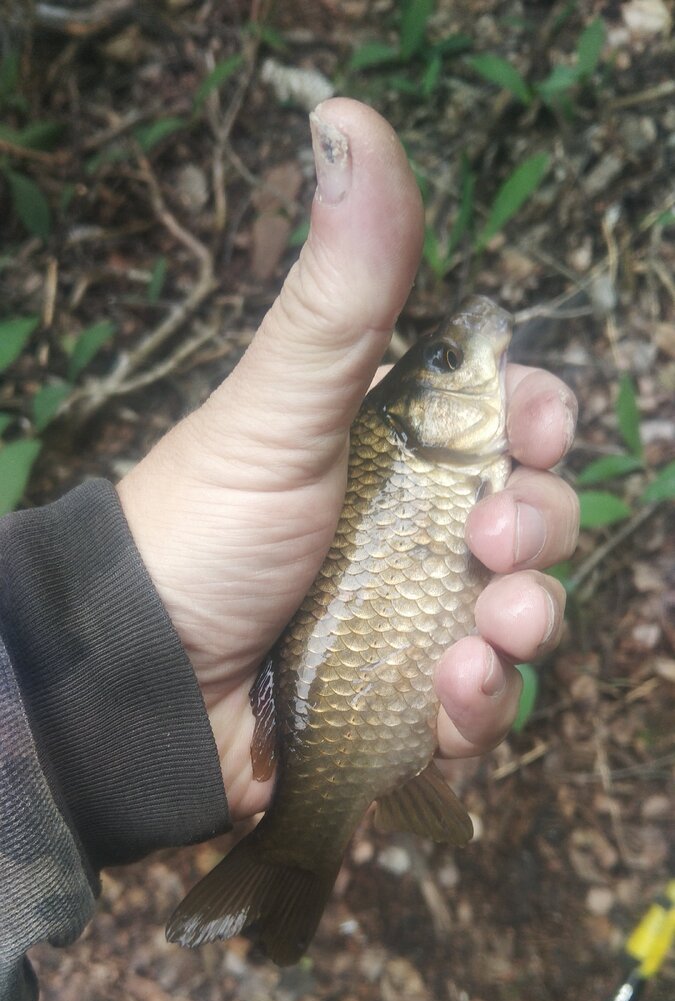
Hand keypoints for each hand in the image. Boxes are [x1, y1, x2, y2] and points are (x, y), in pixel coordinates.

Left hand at [117, 99, 577, 821]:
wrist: (134, 681)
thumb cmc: (198, 531)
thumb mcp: (275, 409)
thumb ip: (339, 294)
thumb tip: (350, 119)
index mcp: (391, 453)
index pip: (503, 423)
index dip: (536, 422)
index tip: (532, 429)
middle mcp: (412, 536)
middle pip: (532, 519)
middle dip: (541, 528)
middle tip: (496, 543)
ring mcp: (412, 625)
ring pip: (522, 617)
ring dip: (527, 623)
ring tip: (489, 635)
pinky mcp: (401, 711)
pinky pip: (479, 712)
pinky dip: (480, 710)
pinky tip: (449, 698)